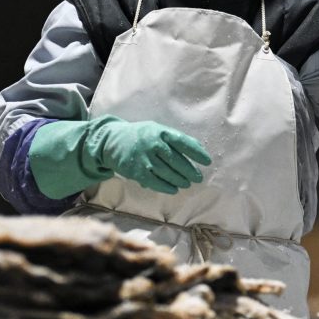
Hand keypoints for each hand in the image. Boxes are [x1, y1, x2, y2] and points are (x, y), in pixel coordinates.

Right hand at [90, 116, 212, 194]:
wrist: (111, 140)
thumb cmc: (141, 135)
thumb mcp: (157, 130)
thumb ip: (175, 138)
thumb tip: (198, 147)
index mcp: (161, 132)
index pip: (183, 143)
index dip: (197, 153)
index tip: (208, 162)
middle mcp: (153, 144)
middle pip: (177, 161)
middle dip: (190, 171)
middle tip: (198, 178)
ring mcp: (144, 158)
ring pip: (167, 173)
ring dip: (180, 180)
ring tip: (187, 184)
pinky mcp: (136, 171)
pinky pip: (155, 182)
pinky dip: (166, 187)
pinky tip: (173, 189)